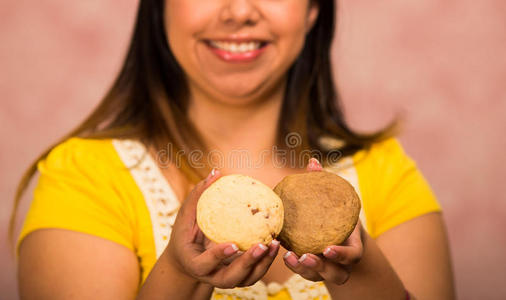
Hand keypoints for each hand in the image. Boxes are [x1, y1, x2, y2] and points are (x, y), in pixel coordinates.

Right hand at [165, 169, 279, 288]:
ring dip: (263, 263)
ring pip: (247, 278)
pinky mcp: (239, 278)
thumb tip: (216, 172)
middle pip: (231, 277)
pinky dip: (267, 261)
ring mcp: (227, 280)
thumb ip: (198, 196)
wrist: (188, 260)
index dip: (219, 256)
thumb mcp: (186, 216)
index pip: (206, 264)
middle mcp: (212, 276)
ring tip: (274, 244)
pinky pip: (255, 273)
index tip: (233, 244)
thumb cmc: (186, 234)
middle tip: (262, 246)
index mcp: (195, 264)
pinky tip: (276, 244)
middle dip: (248, 263)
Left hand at [282, 158, 363, 284]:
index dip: (342, 255)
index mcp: (352, 246)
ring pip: (318, 277)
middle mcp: (341, 262)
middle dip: (320, 267)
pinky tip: (281, 253)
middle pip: (336, 274)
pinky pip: (304, 273)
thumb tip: (312, 162)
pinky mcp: (312, 271)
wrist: (338, 233)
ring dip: (304, 270)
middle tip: (305, 256)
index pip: (353, 256)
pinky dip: (294, 266)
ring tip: (289, 257)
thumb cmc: (336, 214)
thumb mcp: (336, 201)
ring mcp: (327, 269)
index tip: (328, 249)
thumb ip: (326, 183)